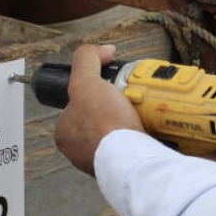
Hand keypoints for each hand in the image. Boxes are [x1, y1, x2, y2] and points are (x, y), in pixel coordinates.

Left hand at [53, 43, 143, 174]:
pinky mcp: (126, 166)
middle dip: (116, 107)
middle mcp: (81, 151)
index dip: (93, 91)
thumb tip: (100, 49)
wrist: (132, 157)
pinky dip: (144, 135)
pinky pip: (134, 145)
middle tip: (129, 97)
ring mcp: (103, 161)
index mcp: (65, 134)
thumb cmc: (104, 125)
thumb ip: (87, 60)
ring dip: (132, 121)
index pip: (77, 105)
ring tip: (143, 109)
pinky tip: (150, 125)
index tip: (109, 86)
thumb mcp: (86, 81)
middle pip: (100, 118)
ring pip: (118, 133)